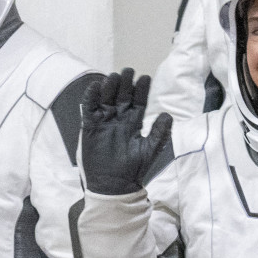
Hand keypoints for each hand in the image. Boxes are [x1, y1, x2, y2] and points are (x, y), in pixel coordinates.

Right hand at [80, 68, 172, 194]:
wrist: (114, 186)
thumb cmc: (134, 170)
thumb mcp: (150, 150)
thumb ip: (159, 132)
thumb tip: (168, 114)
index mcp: (134, 122)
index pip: (138, 101)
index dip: (141, 90)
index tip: (145, 78)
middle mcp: (119, 119)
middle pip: (122, 96)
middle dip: (125, 83)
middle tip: (128, 71)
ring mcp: (104, 122)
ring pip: (106, 99)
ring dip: (109, 87)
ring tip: (114, 77)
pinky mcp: (89, 127)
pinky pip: (89, 109)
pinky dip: (90, 97)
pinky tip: (95, 87)